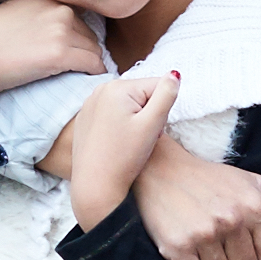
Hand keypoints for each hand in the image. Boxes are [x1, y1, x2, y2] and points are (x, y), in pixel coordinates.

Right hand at [0, 0, 107, 121]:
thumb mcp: (14, 14)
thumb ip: (37, 14)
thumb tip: (57, 28)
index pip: (77, 15)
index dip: (76, 35)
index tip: (72, 50)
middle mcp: (57, 9)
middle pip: (89, 33)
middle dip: (83, 50)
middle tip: (74, 66)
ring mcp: (61, 31)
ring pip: (94, 50)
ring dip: (89, 63)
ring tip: (78, 75)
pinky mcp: (61, 54)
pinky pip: (94, 64)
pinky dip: (94, 73)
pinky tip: (86, 79)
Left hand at [55, 67, 180, 225]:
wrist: (95, 185)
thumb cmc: (124, 157)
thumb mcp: (152, 125)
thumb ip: (166, 95)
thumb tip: (175, 74)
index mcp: (118, 87)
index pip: (157, 87)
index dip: (162, 111)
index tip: (152, 132)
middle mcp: (100, 89)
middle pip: (141, 95)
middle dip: (148, 114)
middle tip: (142, 139)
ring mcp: (90, 103)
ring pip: (128, 105)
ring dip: (135, 120)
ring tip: (130, 143)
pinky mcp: (85, 118)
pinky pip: (112, 114)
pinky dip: (119, 126)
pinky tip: (117, 144)